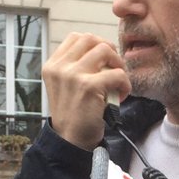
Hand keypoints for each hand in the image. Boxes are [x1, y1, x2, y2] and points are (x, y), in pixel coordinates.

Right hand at [42, 33, 130, 149]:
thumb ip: (75, 67)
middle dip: (108, 50)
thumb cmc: (73, 114)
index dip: (95, 43)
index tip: (104, 59)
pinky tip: (121, 95)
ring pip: (105, 50)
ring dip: (118, 64)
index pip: (76, 37)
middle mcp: (60, 67)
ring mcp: (73, 75)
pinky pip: (118, 74)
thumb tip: (103, 51)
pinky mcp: (89, 86)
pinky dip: (125, 84)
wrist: (70, 140)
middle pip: (90, 38)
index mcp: (52, 65)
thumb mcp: (65, 86)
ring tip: (118, 81)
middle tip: (114, 68)